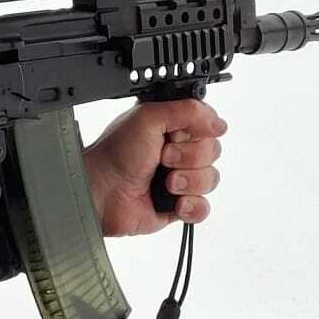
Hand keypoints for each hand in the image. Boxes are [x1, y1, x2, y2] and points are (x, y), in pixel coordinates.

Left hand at [83, 100, 225, 236]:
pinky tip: (175, 203)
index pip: (208, 126)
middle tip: (163, 158)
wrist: (99, 191)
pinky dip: (192, 206)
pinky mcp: (177, 206)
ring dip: (188, 181)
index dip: (196, 132)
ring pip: (211, 179)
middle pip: (213, 152)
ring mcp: (179, 179)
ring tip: (165, 182)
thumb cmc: (114, 154)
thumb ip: (188, 110)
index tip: (175, 135)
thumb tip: (218, 123)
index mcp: (172, 127)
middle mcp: (177, 151)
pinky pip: (203, 207)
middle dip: (189, 157)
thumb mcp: (149, 116)